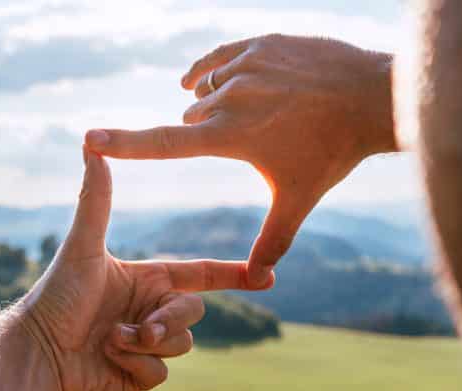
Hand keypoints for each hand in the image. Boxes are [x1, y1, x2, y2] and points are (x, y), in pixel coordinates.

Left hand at [22, 147, 260, 390]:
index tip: (266, 276)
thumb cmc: (56, 295)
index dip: (232, 275)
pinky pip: (161, 373)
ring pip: (182, 345)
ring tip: (111, 339)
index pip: (200, 274)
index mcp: (148, 279)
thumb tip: (91, 146)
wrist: (37, 351)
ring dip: (147, 343)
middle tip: (144, 328)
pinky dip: (135, 366)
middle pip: (193, 313)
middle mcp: (152, 310)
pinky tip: (107, 358)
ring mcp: (148, 344)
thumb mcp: (82, 246)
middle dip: (170, 320)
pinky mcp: (139, 374)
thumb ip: (96, 199)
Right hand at [86, 34, 396, 285]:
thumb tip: (259, 278)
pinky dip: (213, 70)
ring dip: (213, 102)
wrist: (371, 97)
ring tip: (248, 112)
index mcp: (229, 135)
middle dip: (204, 132)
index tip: (90, 137)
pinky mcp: (258, 43)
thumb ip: (273, 239)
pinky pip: (217, 56)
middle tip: (242, 140)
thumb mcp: (298, 198)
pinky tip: (214, 77)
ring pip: (205, 86)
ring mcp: (243, 65)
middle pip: (190, 118)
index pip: (164, 142)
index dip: (124, 143)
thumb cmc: (332, 152)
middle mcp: (228, 96)